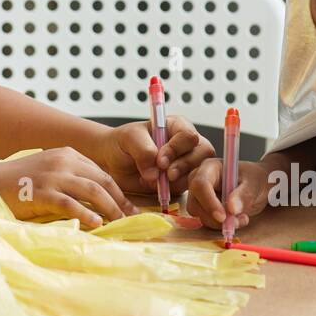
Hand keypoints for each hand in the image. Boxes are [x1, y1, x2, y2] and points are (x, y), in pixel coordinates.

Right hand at [0, 147, 137, 226]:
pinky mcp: (42, 192)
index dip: (118, 191)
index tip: (128, 208)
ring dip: (110, 209)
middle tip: (132, 218)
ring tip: (121, 224)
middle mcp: (63, 161)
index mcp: (67, 154)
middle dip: (120, 201)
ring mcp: (53, 176)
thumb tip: (94, 200)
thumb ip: (69, 178)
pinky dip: (86, 214)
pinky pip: (70, 204)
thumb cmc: (18, 182)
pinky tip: (96, 224)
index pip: (101, 173)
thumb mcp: (48, 170)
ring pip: (92, 191)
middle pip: (102, 181)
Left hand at [97, 115, 215, 197]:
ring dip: (176, 179)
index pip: (189, 135)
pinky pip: (187, 187)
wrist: (112, 162)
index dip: (177, 149)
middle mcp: (185, 144)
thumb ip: (143, 151)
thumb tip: (155, 173)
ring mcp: (186, 162)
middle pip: (203, 153)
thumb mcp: (129, 138)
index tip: (159, 160)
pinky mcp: (181, 180)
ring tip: (152, 179)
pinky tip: (154, 185)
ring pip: (197, 171)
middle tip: (165, 174)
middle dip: (183, 166)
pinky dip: (172, 189)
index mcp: (176, 126)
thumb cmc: (121, 143)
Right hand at [187, 158, 270, 229]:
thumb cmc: (254, 178)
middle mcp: (200, 181)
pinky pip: (206, 221)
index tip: (223, 217)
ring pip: (199, 215)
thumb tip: (232, 209)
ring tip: (241, 219)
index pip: (200, 184)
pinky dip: (220, 226)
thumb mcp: (254, 183)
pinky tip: (235, 220)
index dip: (209, 202)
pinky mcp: (204, 208)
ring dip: (219, 223)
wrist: (257, 185)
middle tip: (237, 221)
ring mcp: (200, 195)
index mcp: (210, 168)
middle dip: (214, 217)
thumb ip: (244, 194)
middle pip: (195, 202)